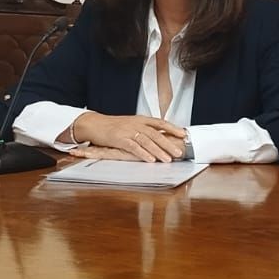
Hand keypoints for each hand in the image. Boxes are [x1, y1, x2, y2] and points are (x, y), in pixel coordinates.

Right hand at [71, 112, 186, 162]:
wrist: (94, 124)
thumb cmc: (113, 126)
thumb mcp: (130, 124)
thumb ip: (144, 130)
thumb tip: (159, 137)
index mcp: (140, 119)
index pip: (160, 122)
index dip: (172, 128)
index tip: (183, 134)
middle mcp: (136, 123)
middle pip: (156, 134)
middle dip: (169, 143)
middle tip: (179, 152)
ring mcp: (127, 131)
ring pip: (147, 141)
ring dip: (158, 151)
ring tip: (168, 159)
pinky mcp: (119, 139)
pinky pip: (134, 147)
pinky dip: (143, 153)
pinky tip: (150, 160)